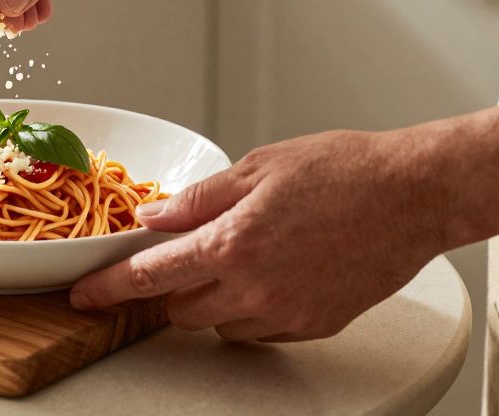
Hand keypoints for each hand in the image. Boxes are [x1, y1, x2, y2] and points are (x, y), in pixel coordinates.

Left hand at [70, 130, 450, 340]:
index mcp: (232, 244)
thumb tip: (151, 218)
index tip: (83, 296)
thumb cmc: (342, 170)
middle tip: (185, 254)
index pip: (148, 278)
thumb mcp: (258, 167)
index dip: (107, 289)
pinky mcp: (315, 326)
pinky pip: (260, 331)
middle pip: (179, 310)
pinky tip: (273, 273)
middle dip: (168, 287)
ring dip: (211, 300)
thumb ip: (198, 200)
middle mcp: (254, 289)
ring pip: (218, 326)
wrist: (415, 196)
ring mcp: (286, 313)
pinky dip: (251, 310)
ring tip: (241, 256)